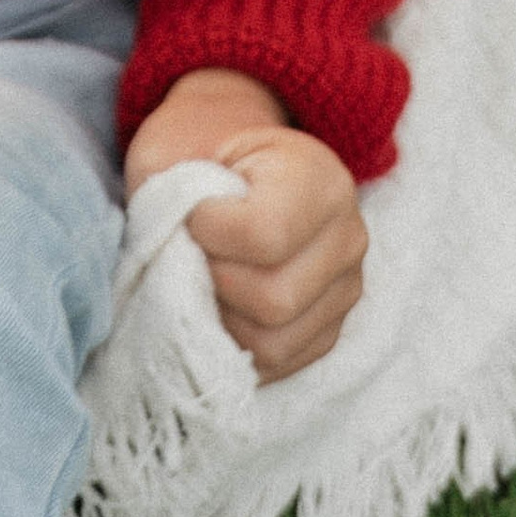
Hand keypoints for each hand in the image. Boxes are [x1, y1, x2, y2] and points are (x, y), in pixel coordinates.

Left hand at [124, 67, 365, 382]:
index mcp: (317, 177)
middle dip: (212, 283)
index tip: (188, 211)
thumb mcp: (170, 157)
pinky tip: (216, 307)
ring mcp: (345, 288)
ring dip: (220, 320)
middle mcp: (347, 236)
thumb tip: (172, 271)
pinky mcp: (329, 328)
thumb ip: (168, 205)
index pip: (265, 234)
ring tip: (202, 279)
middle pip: (274, 300)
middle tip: (191, 252)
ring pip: (274, 342)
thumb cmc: (195, 153)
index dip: (207, 233)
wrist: (230, 163)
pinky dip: (234, 345)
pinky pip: (278, 363)